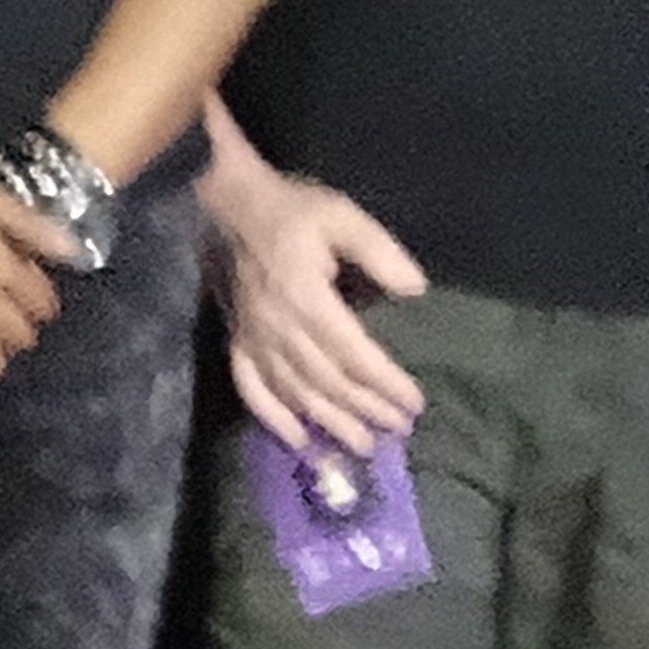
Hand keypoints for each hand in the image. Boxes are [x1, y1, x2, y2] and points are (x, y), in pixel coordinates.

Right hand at [204, 162, 427, 455]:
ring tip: (360, 444)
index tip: (414, 402)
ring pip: (293, 392)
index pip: (352, 353)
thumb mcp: (342, 215)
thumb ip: (379, 251)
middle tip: (397, 430)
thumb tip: (415, 289)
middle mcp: (277, 326)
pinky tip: (296, 440)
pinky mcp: (238, 340)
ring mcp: (254, 337)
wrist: (233, 204)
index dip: (384, 382)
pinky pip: (251, 387)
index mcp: (305, 296)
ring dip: (328, 422)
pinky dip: (272, 417)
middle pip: (325, 381)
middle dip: (364, 409)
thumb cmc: (293, 211)